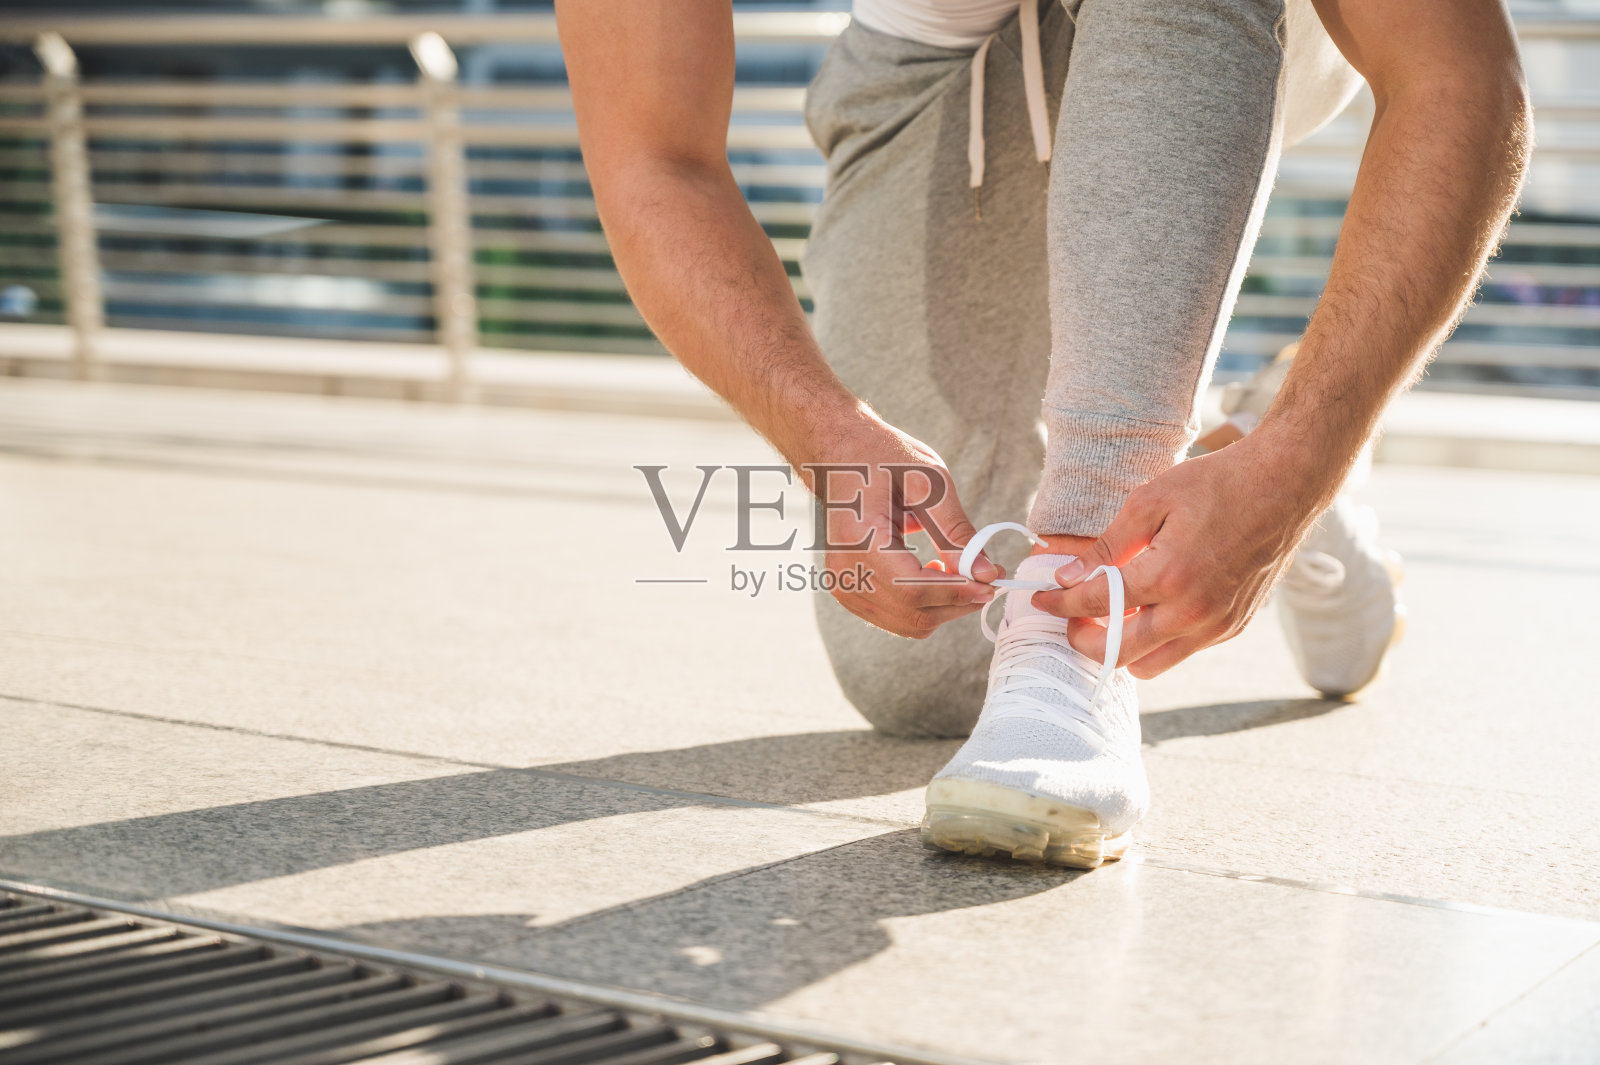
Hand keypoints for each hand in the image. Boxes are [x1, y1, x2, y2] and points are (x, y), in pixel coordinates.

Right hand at [796, 408, 999, 638]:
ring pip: (907, 623)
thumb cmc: (881, 458)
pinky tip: (932, 573)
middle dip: (958, 602)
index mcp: (859, 539)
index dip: (958, 592)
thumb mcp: (927, 481)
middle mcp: (846, 570)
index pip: (913, 588)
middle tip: (986, 575)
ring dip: (944, 607)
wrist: (839, 455)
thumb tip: (984, 572)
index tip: (993, 580)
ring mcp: (844, 584)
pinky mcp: (849, 590)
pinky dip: (924, 606)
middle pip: (913, 614)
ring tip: (960, 572)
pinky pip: (895, 617)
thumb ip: (955, 530)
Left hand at [1031, 428, 1336, 675]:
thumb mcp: (1150, 500)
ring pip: (1149, 664)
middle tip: (1070, 617)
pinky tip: (1148, 607)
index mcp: (1167, 576)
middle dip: (1084, 639)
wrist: (1286, 484)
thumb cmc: (1217, 483)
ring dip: (1121, 647)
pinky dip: (1156, 638)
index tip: (1041, 598)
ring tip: (1107, 615)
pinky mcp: (1232, 627)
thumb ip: (1107, 546)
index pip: (1094, 605)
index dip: (1059, 604)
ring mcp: (1216, 625)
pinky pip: (1181, 650)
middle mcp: (1193, 612)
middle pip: (1117, 653)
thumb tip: (1068, 576)